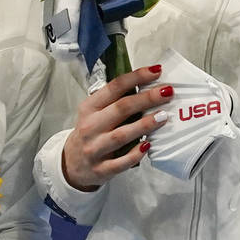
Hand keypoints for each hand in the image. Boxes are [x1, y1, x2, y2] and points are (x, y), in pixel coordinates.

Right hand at [62, 63, 170, 190]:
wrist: (72, 164)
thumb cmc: (90, 133)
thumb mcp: (94, 112)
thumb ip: (114, 100)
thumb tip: (148, 84)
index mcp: (89, 108)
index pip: (114, 88)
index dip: (136, 77)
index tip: (156, 71)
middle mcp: (90, 126)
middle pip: (121, 109)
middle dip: (146, 99)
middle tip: (167, 92)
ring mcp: (95, 149)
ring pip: (121, 135)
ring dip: (144, 125)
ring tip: (164, 116)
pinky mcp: (101, 169)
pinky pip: (120, 162)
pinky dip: (135, 154)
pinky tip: (148, 146)